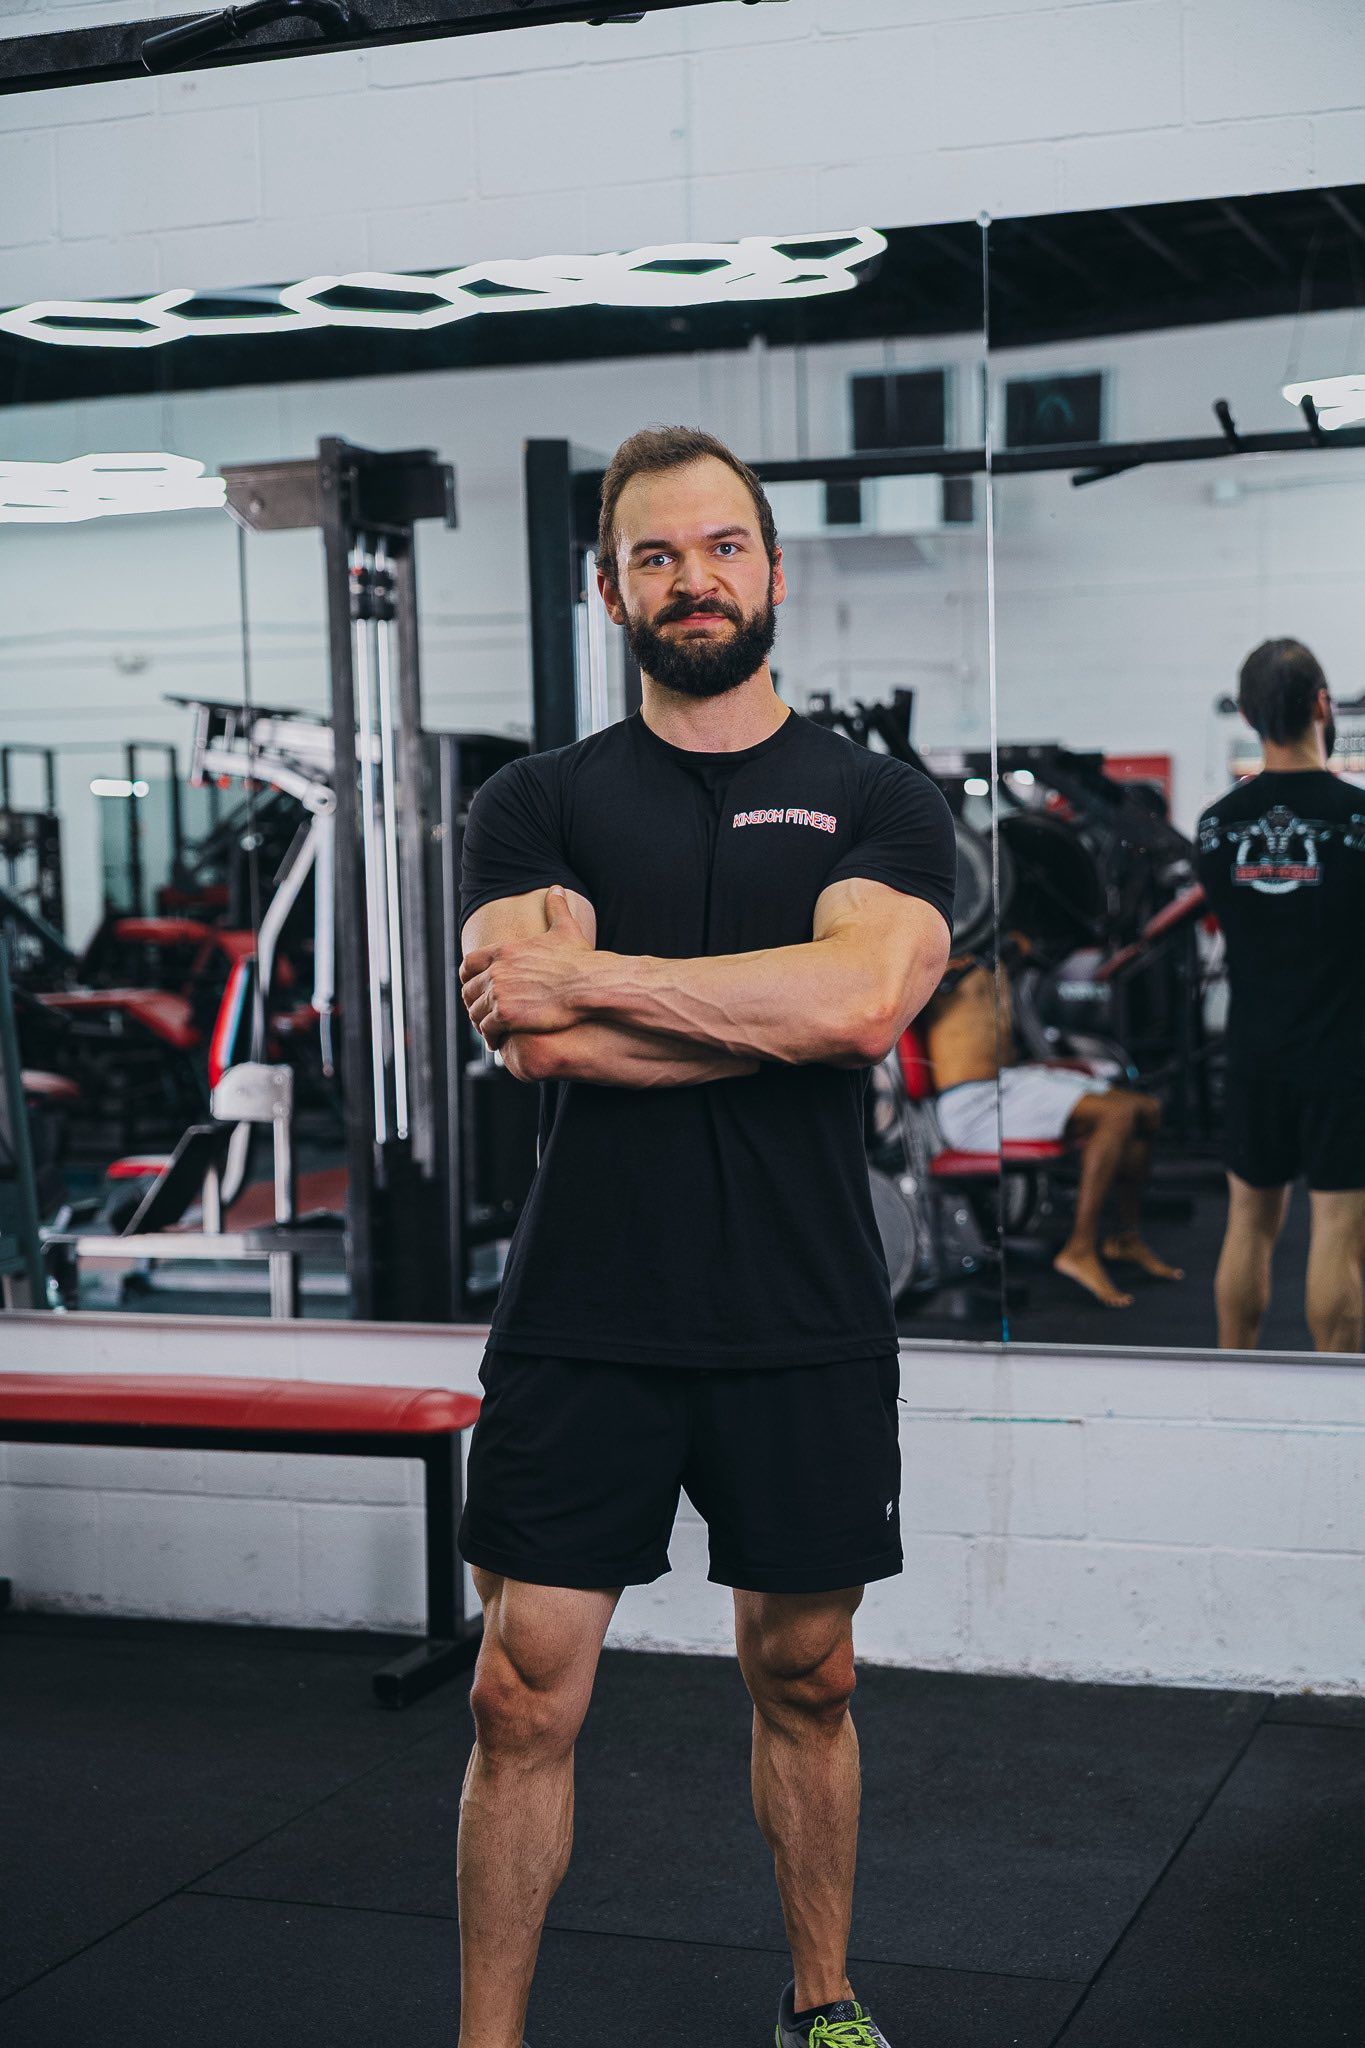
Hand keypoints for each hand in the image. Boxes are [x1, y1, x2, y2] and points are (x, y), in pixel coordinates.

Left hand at [460, 888, 593, 1048]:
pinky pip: (487, 1029)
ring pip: (475, 1012)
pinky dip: (489, 1038)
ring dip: (479, 1023)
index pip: (468, 963)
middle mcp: (495, 970)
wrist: (588, 985)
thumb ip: (556, 908)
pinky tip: (498, 1043)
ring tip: (489, 1032)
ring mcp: (498, 993)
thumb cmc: (580, 960)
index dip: (467, 978)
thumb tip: (557, 888)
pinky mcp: (505, 1015)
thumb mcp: (564, 930)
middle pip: (469, 990)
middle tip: (481, 1014)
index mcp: (504, 951)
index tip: (472, 987)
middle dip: (473, 1003)